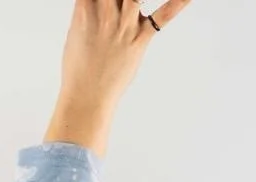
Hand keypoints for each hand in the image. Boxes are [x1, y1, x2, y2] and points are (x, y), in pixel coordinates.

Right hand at [48, 0, 192, 152]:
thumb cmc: (79, 68)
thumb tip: (93, 4)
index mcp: (84, 11)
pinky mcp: (139, 39)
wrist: (86, 97)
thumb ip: (87, 11)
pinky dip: (179, 2)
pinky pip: (163, 16)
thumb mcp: (76, 33)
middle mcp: (104, 14)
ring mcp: (123, 25)